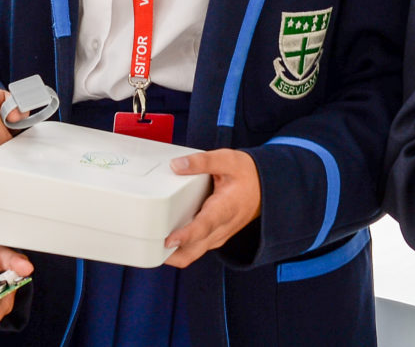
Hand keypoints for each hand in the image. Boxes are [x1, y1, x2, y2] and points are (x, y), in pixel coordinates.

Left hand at [162, 149, 261, 267]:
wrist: (267, 188)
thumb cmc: (248, 175)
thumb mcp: (228, 160)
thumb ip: (202, 162)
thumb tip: (177, 165)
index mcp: (225, 208)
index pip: (204, 227)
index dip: (185, 235)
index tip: (168, 240)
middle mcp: (221, 228)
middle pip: (193, 251)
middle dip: (170, 255)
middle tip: (148, 247)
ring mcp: (218, 235)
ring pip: (193, 254)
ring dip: (173, 254)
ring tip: (151, 245)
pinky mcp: (215, 237)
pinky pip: (195, 249)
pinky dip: (180, 249)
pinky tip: (166, 240)